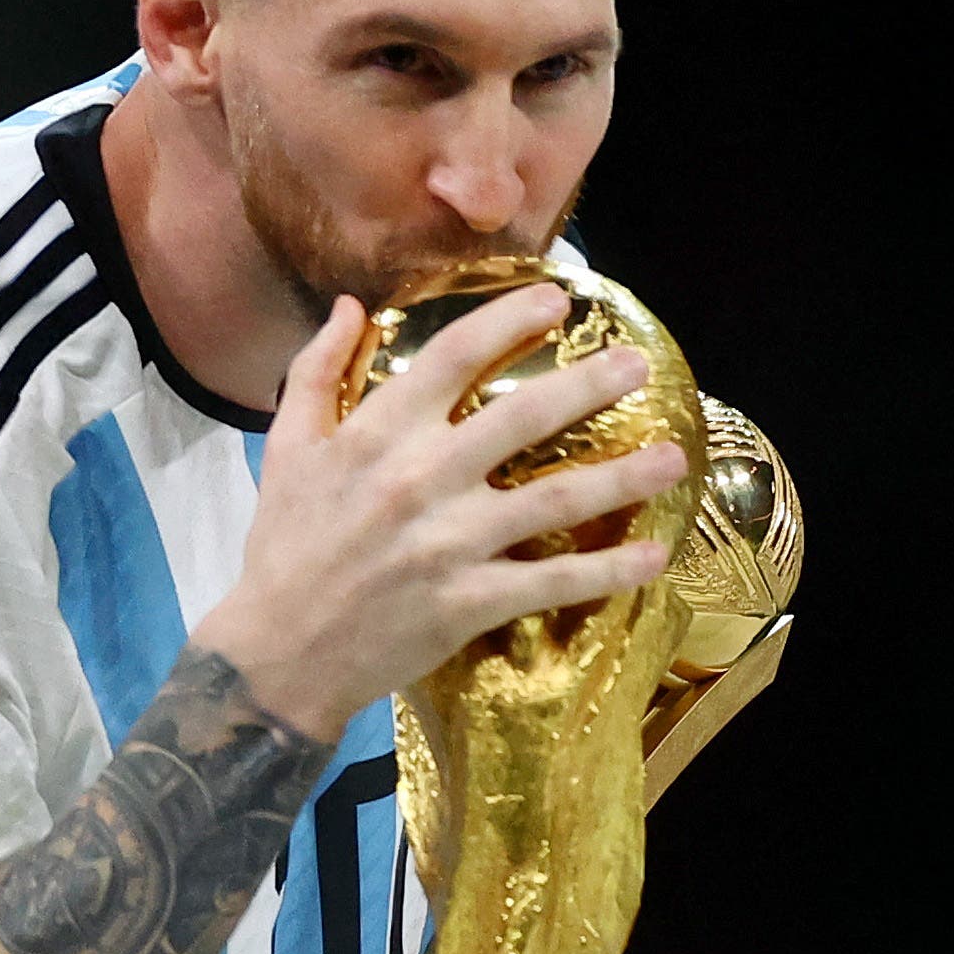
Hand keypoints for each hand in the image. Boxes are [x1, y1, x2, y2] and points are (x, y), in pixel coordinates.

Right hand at [195, 284, 688, 740]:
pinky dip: (607, 572)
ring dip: (622, 477)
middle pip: (524, 417)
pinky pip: (552, 581)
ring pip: (554, 498)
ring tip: (674, 456)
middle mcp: (422, 479)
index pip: (454, 357)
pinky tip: (652, 556)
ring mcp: (452, 544)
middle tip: (638, 365)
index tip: (557, 302)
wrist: (279, 652)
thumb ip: (317, 371)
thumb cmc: (285, 546)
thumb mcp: (289, 449)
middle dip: (589, 385)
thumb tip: (350, 305)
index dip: (510, 321)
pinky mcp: (471, 601)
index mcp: (378, 435)